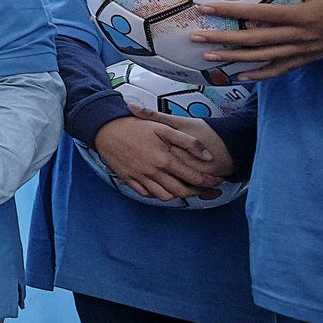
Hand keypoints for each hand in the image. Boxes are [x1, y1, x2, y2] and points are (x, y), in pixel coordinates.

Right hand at [93, 114, 222, 202]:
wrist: (105, 129)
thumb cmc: (134, 126)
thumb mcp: (164, 128)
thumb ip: (188, 142)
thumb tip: (207, 156)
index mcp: (164, 160)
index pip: (193, 177)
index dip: (209, 181)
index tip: (217, 180)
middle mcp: (153, 172)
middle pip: (181, 191)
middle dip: (197, 191)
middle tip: (204, 187)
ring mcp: (140, 177)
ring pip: (164, 196)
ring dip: (178, 194)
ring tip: (184, 187)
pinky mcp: (129, 179)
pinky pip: (146, 193)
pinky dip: (157, 193)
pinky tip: (161, 186)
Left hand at [191, 0, 322, 78]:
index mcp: (301, 16)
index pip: (258, 14)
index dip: (230, 12)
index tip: (205, 8)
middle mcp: (298, 36)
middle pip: (254, 40)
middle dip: (222, 39)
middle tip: (196, 37)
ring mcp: (302, 50)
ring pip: (263, 57)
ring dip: (234, 58)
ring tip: (208, 57)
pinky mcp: (306, 59)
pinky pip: (280, 69)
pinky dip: (260, 74)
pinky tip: (241, 76)